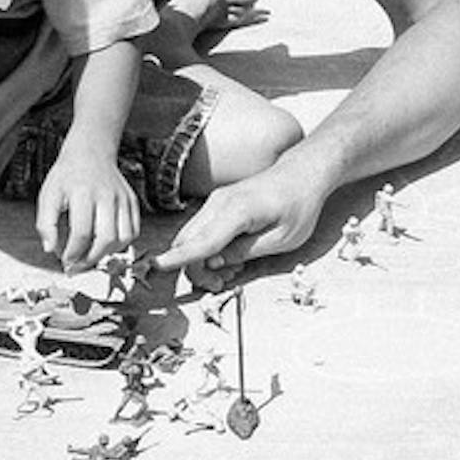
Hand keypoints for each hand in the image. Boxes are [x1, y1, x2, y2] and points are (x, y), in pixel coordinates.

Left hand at [36, 147, 138, 272]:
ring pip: (123, 238)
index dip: (73, 253)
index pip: (82, 233)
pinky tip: (105, 243)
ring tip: (91, 254)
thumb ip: (46, 224)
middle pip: (106, 239)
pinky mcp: (132, 201)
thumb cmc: (67, 177)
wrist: (90, 153)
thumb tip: (50, 250)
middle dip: (90, 259)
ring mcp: (123, 198)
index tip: (65, 260)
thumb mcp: (48, 195)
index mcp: (83, 193)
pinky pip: (133, 231)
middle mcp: (107, 195)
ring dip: (107, 253)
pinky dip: (121, 244)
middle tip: (78, 265)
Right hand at [153, 161, 326, 275]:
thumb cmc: (298, 206)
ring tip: (230, 273)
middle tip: (220, 285)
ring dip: (201, 260)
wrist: (303, 174)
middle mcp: (220, 203)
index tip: (156, 267)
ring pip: (191, 236)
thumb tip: (214, 262)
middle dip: (195, 269)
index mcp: (238, 211)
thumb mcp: (281, 239)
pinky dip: (207, 249)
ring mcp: (216, 201)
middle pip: (188, 241)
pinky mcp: (218, 204)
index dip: (179, 258)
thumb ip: (245, 251)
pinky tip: (230, 258)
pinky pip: (201, 230)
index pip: (202, 240)